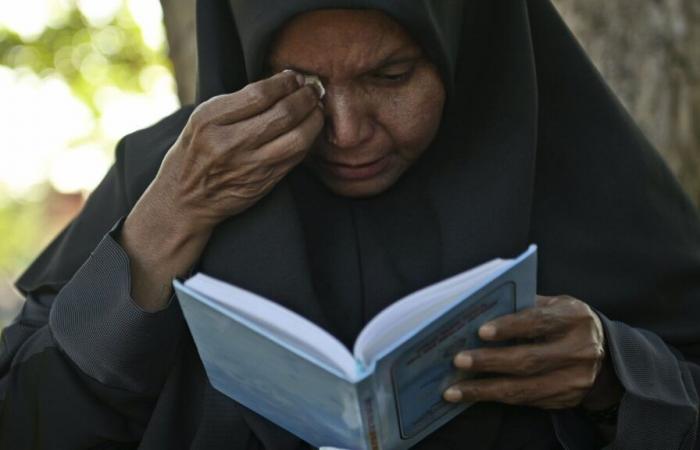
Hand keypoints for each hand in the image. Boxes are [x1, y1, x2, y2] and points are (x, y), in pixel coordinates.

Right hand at [120, 70, 323, 310]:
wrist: (185, 200)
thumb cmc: (194, 152)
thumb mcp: (202, 120)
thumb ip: (236, 103)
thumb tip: (280, 83)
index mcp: (210, 121)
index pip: (259, 94)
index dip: (284, 82)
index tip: (294, 77)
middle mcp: (229, 143)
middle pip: (283, 114)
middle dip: (305, 97)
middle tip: (313, 90)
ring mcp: (249, 166)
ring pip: (297, 138)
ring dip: (314, 119)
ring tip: (316, 109)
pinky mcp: (264, 182)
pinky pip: (296, 157)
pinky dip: (308, 140)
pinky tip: (309, 130)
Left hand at [442, 296, 608, 409]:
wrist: (605, 354)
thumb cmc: (564, 321)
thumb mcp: (554, 304)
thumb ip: (524, 306)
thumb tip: (479, 311)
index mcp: (574, 318)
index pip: (540, 322)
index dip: (510, 327)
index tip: (481, 332)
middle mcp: (580, 350)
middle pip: (529, 360)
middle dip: (489, 361)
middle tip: (458, 360)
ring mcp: (575, 380)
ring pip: (524, 388)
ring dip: (484, 390)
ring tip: (454, 389)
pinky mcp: (565, 400)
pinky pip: (525, 400)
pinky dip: (495, 398)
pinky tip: (472, 394)